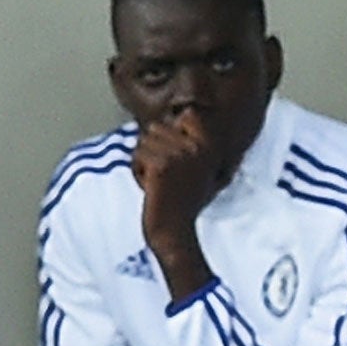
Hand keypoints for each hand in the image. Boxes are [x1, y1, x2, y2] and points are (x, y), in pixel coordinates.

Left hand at [132, 111, 222, 298]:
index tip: (176, 159)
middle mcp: (198, 146)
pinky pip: (136, 155)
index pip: (187, 115)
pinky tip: (151, 189)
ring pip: (143, 141)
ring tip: (158, 183)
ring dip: (143, 162)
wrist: (175, 233)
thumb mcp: (205, 172)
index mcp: (210, 146)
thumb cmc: (185, 206)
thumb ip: (197, 145)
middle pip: (157, 127)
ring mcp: (180, 154)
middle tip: (166, 177)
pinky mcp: (161, 165)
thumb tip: (188, 112)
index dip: (172, 133)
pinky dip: (137, 172)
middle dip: (153, 151)